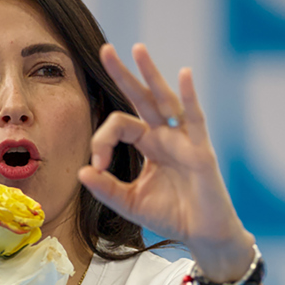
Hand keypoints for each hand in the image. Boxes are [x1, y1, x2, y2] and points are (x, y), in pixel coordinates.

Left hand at [78, 44, 254, 280]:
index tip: (98, 165)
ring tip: (137, 49)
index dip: (102, 140)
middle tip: (104, 49)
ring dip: (151, 74)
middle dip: (122, 74)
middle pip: (141, 98)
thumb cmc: (172, 216)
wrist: (203, 235)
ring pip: (165, 100)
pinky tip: (184, 75)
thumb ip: (106, 189)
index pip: (120, 126)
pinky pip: (195, 119)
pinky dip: (190, 96)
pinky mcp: (200, 150)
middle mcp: (165, 136)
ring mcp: (184, 140)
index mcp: (148, 145)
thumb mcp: (130, 203)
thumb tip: (82, 171)